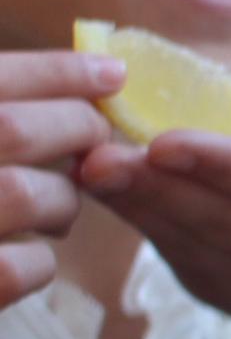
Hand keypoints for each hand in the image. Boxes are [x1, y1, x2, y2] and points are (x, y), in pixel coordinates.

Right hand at [0, 51, 122, 308]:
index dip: (56, 72)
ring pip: (26, 194)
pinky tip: (26, 258)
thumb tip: (74, 82)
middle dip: (73, 131)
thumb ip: (1, 116)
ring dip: (60, 200)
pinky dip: (39, 261)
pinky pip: (24, 267)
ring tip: (57, 209)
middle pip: (11, 128)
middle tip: (94, 140)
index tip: (112, 73)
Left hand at [78, 102, 230, 318]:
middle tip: (99, 157)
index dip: (224, 167)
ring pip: (197, 250)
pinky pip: (186, 263)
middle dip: (161, 191)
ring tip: (93, 170)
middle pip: (226, 225)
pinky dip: (149, 228)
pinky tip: (115, 195)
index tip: (164, 142)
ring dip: (142, 212)